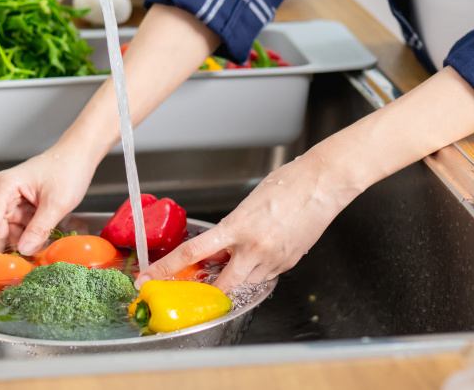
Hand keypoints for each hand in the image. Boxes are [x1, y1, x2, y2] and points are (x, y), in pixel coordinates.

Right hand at [0, 143, 96, 263]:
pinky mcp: (24, 208)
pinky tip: (37, 249)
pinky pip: (21, 229)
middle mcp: (4, 194)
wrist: (79, 155)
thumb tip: (24, 250)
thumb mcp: (57, 202)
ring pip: (9, 233)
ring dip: (19, 246)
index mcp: (6, 187)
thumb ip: (40, 228)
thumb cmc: (68, 169)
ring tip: (29, 261)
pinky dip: (28, 239)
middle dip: (4, 249)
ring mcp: (13, 202)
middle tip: (9, 272)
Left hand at [135, 153, 356, 291]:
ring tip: (237, 259)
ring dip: (235, 278)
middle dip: (209, 289)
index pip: (193, 252)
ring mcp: (274, 258)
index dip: (168, 268)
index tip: (151, 276)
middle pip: (222, 285)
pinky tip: (260, 254)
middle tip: (199, 285)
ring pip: (245, 284)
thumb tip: (216, 249)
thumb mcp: (248, 205)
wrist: (322, 183)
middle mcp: (254, 247)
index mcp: (237, 227)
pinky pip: (265, 277)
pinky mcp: (289, 263)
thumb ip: (230, 230)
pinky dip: (257, 271)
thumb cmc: (287, 184)